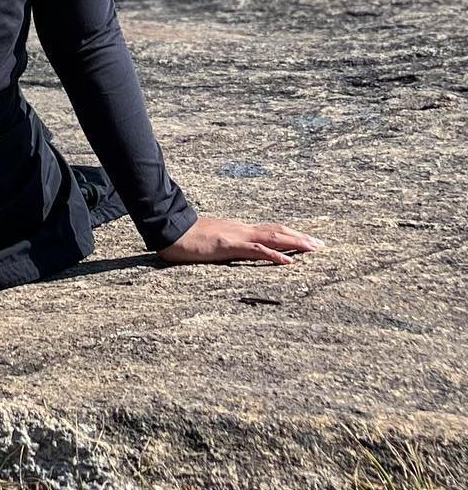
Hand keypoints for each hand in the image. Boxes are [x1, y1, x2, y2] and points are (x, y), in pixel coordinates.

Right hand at [158, 215, 323, 265]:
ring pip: (272, 237)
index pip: (269, 230)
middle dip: (301, 237)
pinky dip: (274, 255)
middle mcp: (241, 229)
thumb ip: (224, 244)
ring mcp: (236, 236)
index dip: (290, 234)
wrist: (167, 228)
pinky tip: (288, 261)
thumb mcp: (210, 241)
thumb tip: (233, 250)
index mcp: (238, 230)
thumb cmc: (185, 237)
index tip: (308, 241)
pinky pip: (255, 250)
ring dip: (295, 243)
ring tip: (314, 249)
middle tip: (322, 245)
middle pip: (277, 231)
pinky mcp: (228, 245)